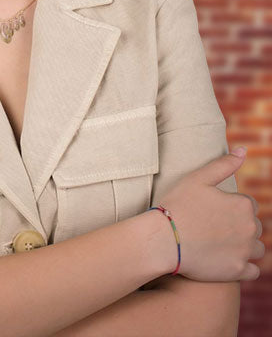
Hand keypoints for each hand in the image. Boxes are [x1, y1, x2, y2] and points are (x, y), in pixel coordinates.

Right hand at [158, 148, 263, 281]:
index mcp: (243, 205)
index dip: (228, 206)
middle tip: (212, 226)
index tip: (211, 210)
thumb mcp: (197, 178)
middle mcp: (250, 229)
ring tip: (219, 243)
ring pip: (256, 249)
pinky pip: (253, 270)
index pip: (247, 204)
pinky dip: (243, 266)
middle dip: (238, 226)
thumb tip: (243, 150)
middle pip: (253, 226)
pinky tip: (225, 259)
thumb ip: (223, 164)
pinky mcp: (238, 271)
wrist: (163, 239)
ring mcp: (245, 251)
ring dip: (244, 246)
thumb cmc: (177, 205)